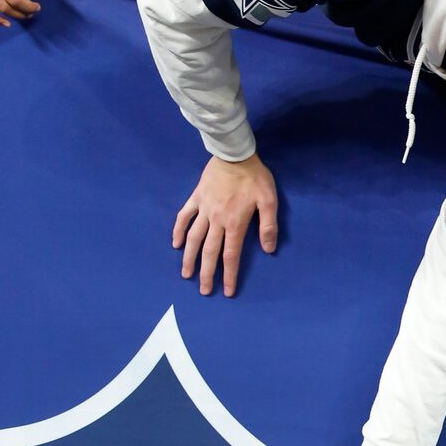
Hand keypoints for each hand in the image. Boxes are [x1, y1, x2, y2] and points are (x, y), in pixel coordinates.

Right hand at [172, 153, 277, 295]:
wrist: (234, 154)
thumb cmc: (255, 177)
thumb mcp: (269, 200)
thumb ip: (268, 226)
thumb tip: (268, 249)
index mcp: (235, 223)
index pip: (231, 256)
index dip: (229, 275)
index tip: (227, 292)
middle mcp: (216, 220)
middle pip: (209, 252)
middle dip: (206, 273)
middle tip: (204, 291)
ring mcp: (204, 209)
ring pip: (193, 238)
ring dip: (189, 258)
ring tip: (186, 274)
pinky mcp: (196, 198)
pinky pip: (184, 217)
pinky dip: (179, 230)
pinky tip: (176, 244)